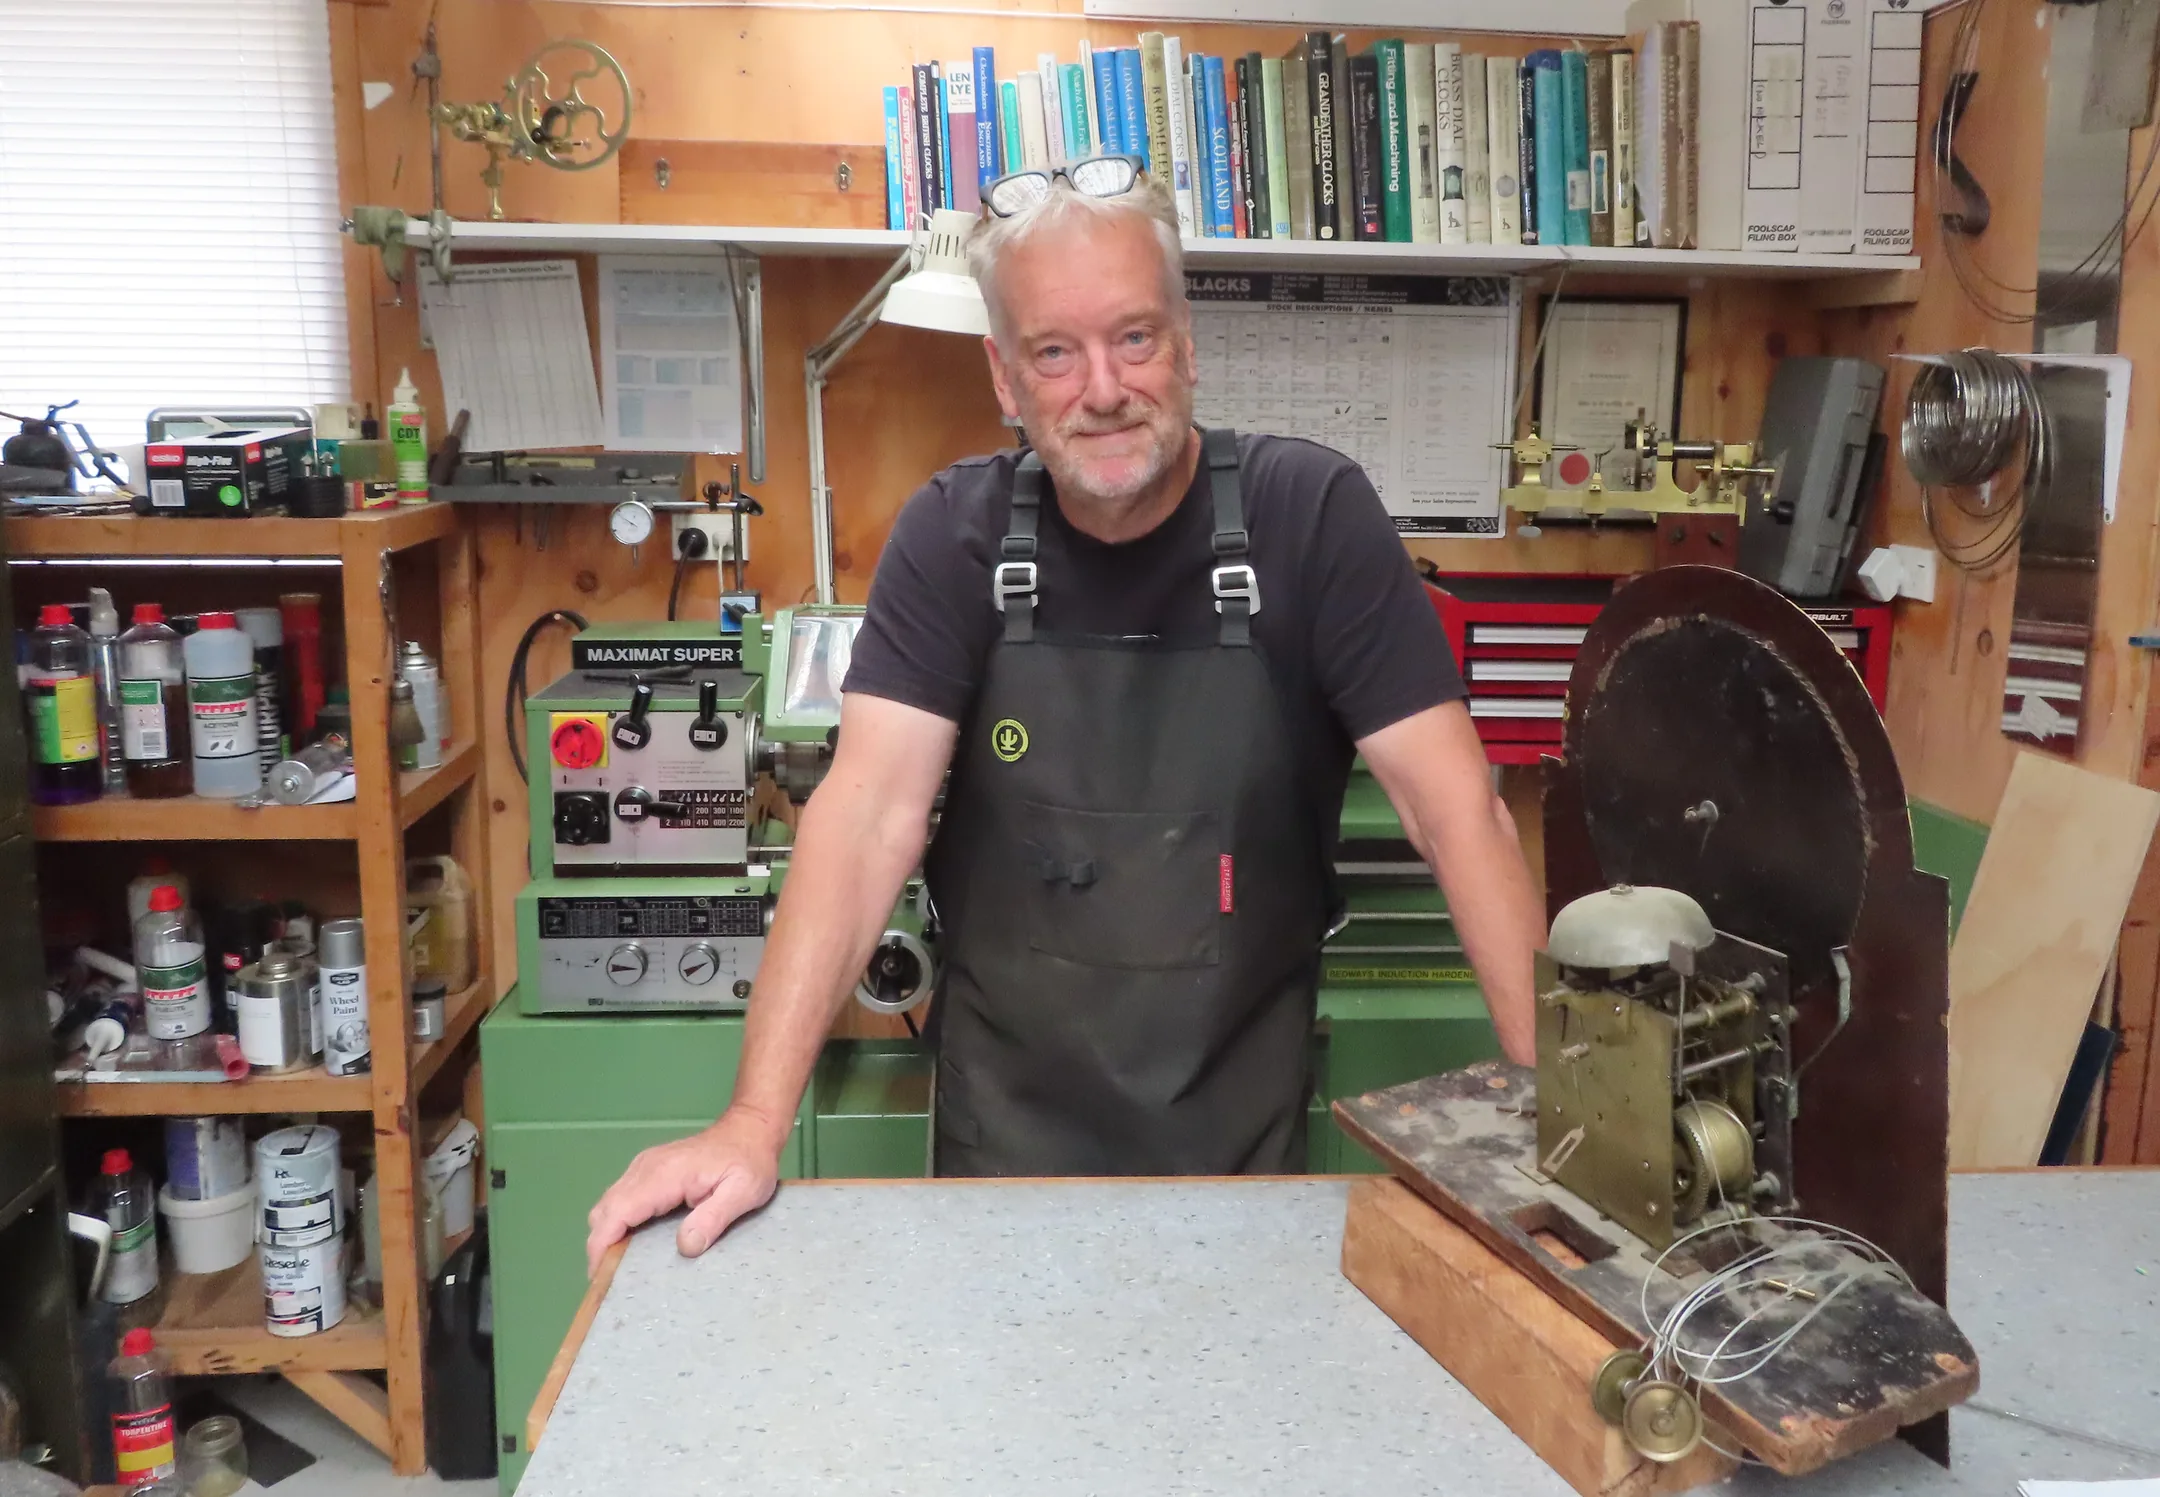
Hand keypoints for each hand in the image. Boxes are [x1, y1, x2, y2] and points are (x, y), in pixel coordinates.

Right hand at [584, 1108, 781, 1274]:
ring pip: (608, 1206)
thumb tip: (685, 1247)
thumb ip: (713, 1218)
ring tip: (619, 1270)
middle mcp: (645, 1168)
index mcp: (664, 1175)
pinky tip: (631, 1246)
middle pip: (604, 1211)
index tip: (602, 1278)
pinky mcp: (647, 1171)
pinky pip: (620, 1200)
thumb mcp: (743, 1192)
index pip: (617, 1212)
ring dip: (607, 1236)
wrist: (750, 1128)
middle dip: (600, 1247)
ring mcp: (644, 1167)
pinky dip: (617, 1224)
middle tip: (612, 1283)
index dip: (603, 1246)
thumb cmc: (750, 1161)